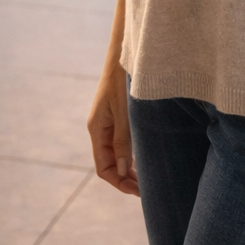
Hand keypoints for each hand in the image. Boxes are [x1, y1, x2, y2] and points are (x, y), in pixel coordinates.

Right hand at [87, 59, 138, 195]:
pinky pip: (121, 143)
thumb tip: (123, 171)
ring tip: (148, 179)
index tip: (138, 192)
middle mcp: (100, 128)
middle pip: (109, 164)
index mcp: (97, 129)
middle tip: (147, 191)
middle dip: (125, 180)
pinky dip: (131, 155)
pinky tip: (145, 158)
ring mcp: (108, 122)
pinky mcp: (117, 115)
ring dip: (129, 169)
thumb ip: (122, 141)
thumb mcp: (124, 112)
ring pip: (116, 155)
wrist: (125, 52)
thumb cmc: (123, 79)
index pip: (103, 168)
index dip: (119, 183)